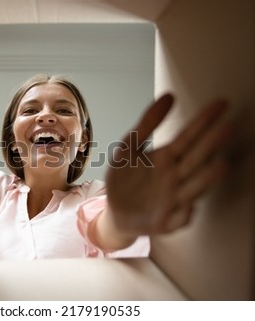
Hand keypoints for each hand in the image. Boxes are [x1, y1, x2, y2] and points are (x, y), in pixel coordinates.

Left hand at [105, 94, 231, 235]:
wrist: (114, 211)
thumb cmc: (126, 178)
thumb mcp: (128, 148)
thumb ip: (147, 124)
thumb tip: (170, 95)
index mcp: (167, 158)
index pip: (188, 137)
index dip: (203, 120)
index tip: (222, 102)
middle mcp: (174, 177)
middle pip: (194, 159)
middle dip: (210, 144)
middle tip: (228, 127)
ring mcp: (172, 200)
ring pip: (192, 188)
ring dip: (205, 179)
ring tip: (220, 166)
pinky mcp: (164, 222)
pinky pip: (178, 219)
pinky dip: (184, 215)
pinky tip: (189, 208)